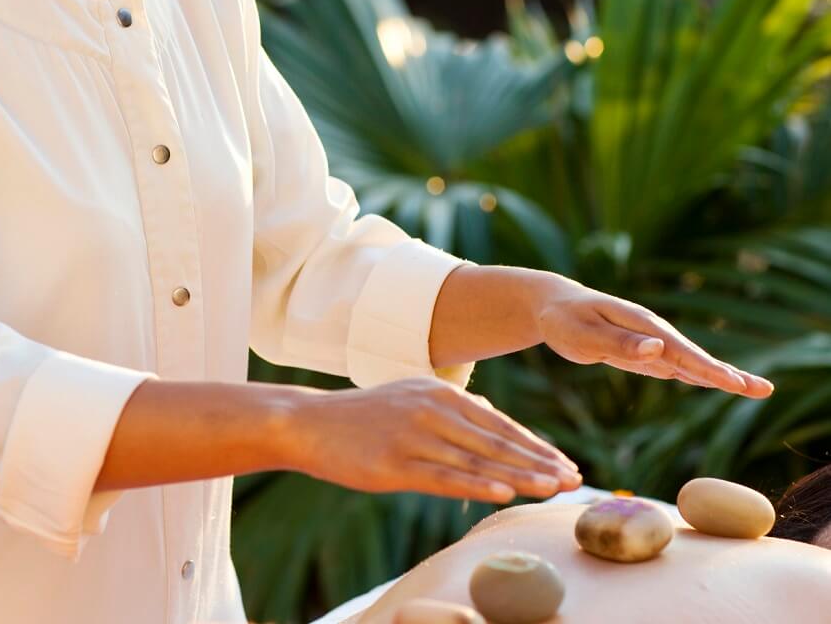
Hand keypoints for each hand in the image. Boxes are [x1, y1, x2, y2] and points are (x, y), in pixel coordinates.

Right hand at [285, 377, 582, 504]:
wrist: (310, 422)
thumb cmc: (364, 416)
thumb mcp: (412, 396)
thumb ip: (452, 408)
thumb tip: (491, 414)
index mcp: (440, 393)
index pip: (499, 424)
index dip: (536, 446)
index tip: (566, 464)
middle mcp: (432, 410)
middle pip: (496, 441)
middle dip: (539, 462)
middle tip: (575, 480)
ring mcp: (413, 436)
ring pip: (477, 460)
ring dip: (519, 475)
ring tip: (553, 489)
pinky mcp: (393, 463)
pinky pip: (442, 476)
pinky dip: (475, 484)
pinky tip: (502, 492)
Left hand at [535, 277, 773, 397]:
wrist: (551, 305)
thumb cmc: (562, 318)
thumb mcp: (582, 334)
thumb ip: (619, 343)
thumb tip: (659, 351)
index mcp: (639, 324)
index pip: (679, 351)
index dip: (708, 369)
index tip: (735, 383)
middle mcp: (650, 331)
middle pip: (694, 356)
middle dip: (728, 373)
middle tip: (764, 390)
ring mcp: (648, 341)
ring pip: (688, 362)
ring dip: (719, 375)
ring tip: (753, 388)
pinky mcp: (641, 351)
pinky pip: (673, 365)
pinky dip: (696, 374)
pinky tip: (712, 382)